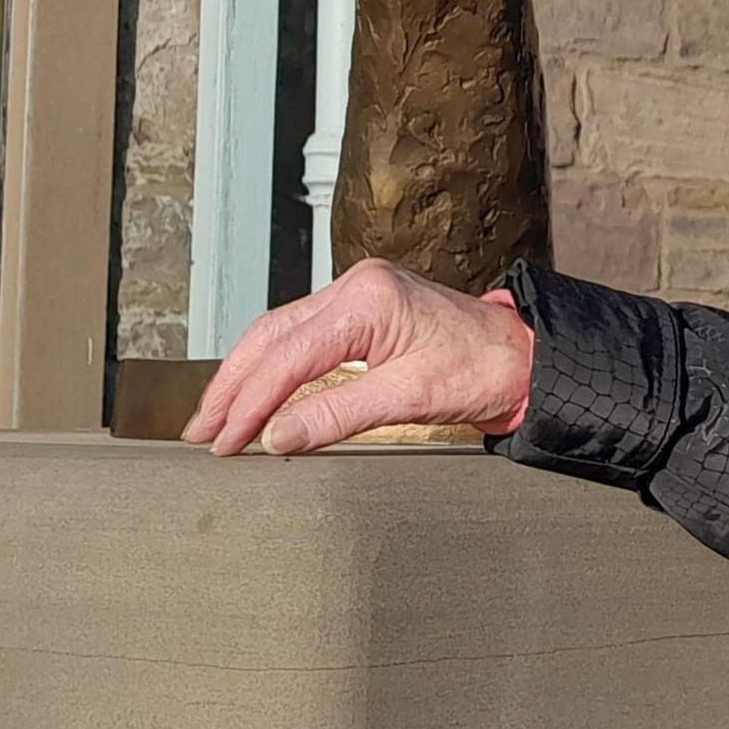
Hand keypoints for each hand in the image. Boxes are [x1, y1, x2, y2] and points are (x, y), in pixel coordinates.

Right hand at [185, 258, 539, 455]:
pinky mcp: (363, 310)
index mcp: (366, 299)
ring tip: (217, 418)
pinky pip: (302, 337)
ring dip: (246, 376)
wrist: (525, 358)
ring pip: (280, 334)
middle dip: (232, 386)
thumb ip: (336, 415)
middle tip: (202, 432)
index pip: (288, 356)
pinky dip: (273, 368)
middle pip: (271, 337)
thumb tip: (274, 438)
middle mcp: (355, 286)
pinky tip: (256, 395)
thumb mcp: (408, 399)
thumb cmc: (482, 371)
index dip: (250, 403)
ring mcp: (358, 294)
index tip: (225, 442)